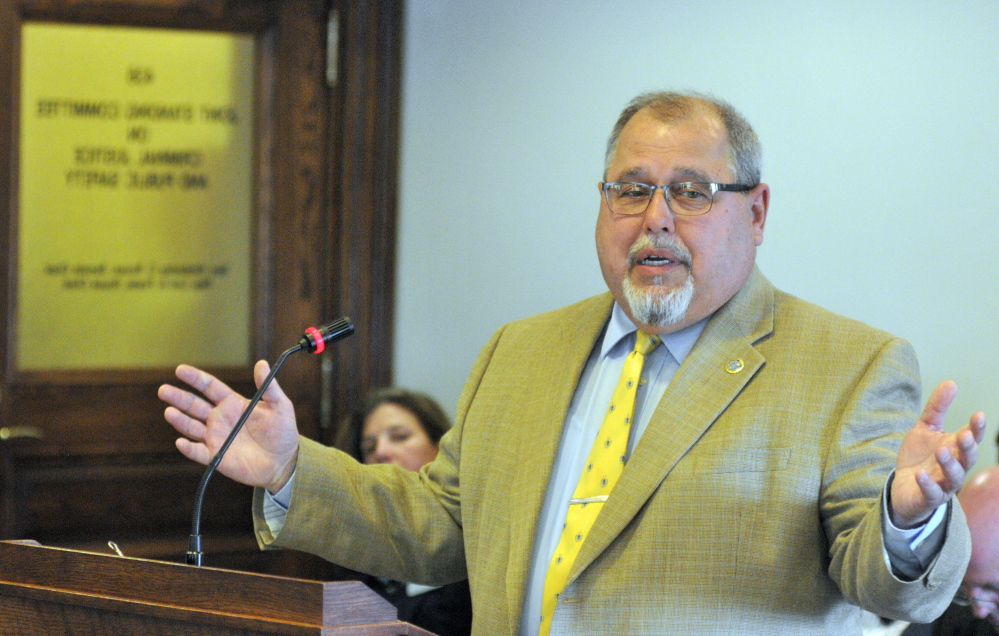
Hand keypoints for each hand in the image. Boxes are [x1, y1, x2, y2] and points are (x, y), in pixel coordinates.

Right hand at [158, 361, 300, 492]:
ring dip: (180, 420)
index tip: (180, 370)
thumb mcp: (280, 406)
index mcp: (233, 403)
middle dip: (179, 397)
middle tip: (164, 390)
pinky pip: (199, 452)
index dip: (195, 378)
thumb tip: (262, 363)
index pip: (210, 387)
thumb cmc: (283, 431)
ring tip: (169, 412)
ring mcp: (216, 437)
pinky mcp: (217, 456)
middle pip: (194, 405)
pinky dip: (189, 448)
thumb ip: (269, 386)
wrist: (285, 461)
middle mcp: (220, 419)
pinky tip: (181, 442)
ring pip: (192, 427)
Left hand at [890, 380, 985, 528]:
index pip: (971, 438)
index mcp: (955, 449)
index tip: (978, 415)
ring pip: (953, 477)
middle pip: (967, 459)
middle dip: (967, 447)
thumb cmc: (919, 457)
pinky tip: (921, 474)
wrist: (903, 487)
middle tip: (963, 435)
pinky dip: (928, 484)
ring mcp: (943, 484)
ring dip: (949, 465)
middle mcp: (954, 468)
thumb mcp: (924, 429)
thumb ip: (937, 408)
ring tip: (942, 451)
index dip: (976, 428)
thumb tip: (951, 382)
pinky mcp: (928, 498)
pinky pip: (931, 493)